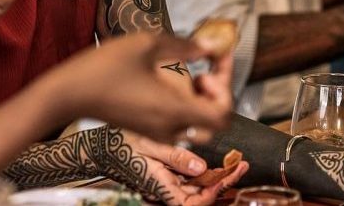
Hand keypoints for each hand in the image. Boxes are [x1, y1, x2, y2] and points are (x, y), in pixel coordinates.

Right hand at [45, 32, 233, 143]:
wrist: (68, 93)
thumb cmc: (105, 67)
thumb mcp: (147, 44)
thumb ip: (184, 45)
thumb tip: (211, 45)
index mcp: (174, 110)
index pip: (222, 114)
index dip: (227, 87)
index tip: (216, 62)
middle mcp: (170, 127)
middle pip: (214, 123)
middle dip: (217, 95)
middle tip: (206, 71)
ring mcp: (157, 131)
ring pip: (197, 124)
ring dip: (202, 99)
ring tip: (191, 73)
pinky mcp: (146, 128)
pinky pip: (178, 122)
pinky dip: (185, 103)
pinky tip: (171, 79)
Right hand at [112, 131, 248, 205]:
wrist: (102, 146)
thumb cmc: (122, 143)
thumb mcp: (150, 144)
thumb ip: (176, 157)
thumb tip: (201, 168)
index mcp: (161, 187)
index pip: (193, 204)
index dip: (214, 193)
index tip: (230, 174)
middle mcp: (165, 191)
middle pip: (200, 198)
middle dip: (223, 183)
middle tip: (241, 165)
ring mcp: (166, 186)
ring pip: (197, 190)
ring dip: (217, 179)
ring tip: (235, 163)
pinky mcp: (166, 178)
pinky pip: (189, 182)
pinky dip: (205, 174)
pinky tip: (216, 163)